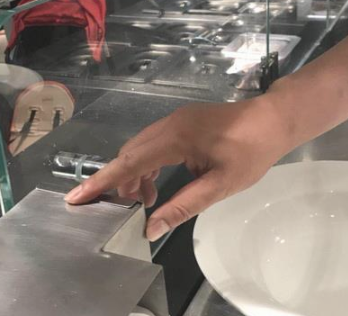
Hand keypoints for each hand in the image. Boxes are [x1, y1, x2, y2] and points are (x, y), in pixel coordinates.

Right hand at [65, 95, 293, 241]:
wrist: (272, 120)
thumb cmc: (250, 152)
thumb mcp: (219, 185)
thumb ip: (183, 205)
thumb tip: (151, 227)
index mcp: (175, 137)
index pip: (129, 163)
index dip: (101, 182)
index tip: (75, 197)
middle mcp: (168, 124)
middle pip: (129, 153)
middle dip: (117, 181)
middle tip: (116, 209)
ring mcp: (175, 120)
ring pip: (140, 147)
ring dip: (134, 173)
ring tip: (141, 200)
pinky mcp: (182, 122)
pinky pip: (153, 143)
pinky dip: (147, 163)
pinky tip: (155, 182)